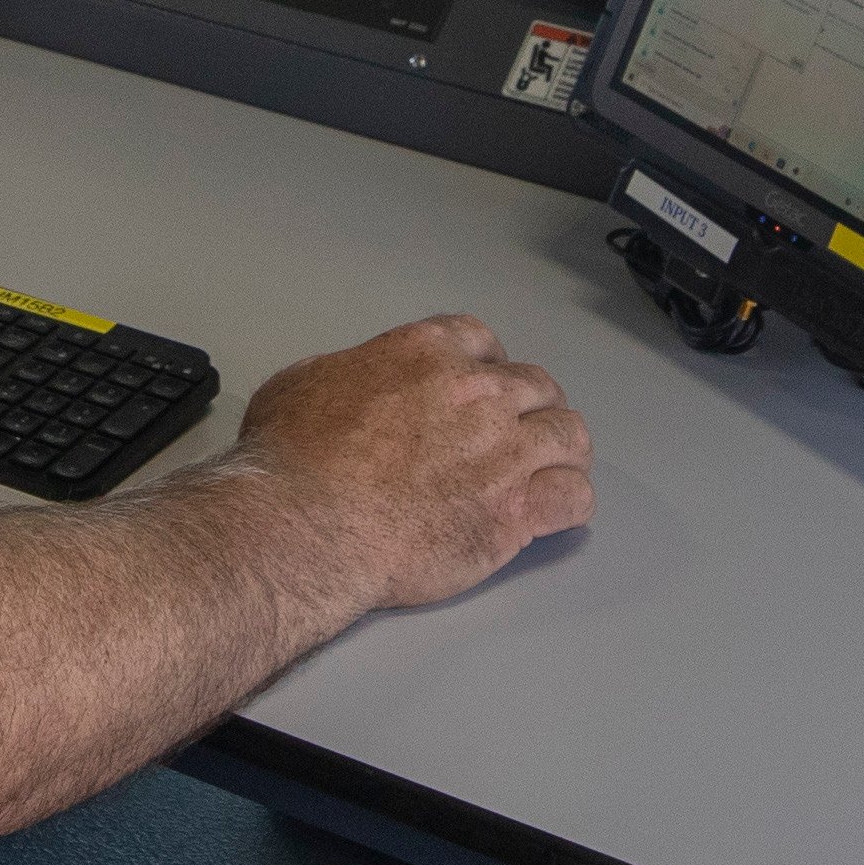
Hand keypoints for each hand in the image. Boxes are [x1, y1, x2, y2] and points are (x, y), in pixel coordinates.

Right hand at [225, 314, 592, 609]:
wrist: (305, 525)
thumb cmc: (290, 461)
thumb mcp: (302, 384)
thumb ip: (348, 374)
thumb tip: (352, 386)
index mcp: (426, 353)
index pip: (482, 340)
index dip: (487, 364)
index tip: (483, 384)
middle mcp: (477, 394)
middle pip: (536, 385)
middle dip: (530, 406)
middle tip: (518, 432)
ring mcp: (504, 452)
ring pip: (569, 435)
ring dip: (562, 449)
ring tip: (554, 467)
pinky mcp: (515, 512)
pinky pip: (573, 498)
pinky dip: (570, 501)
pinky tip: (559, 509)